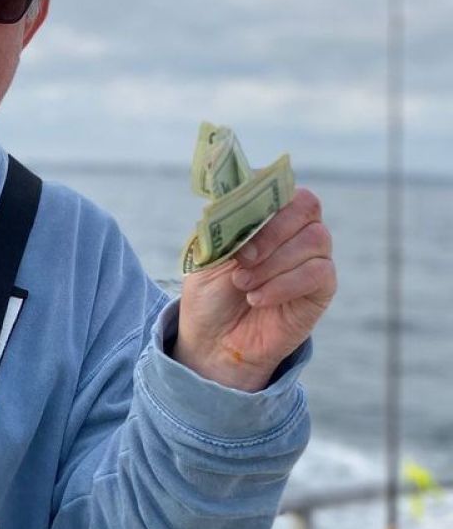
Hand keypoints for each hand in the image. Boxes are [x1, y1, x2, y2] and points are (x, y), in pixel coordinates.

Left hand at [173, 188, 335, 390]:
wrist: (214, 343)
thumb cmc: (209, 296)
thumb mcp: (207, 256)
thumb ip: (226, 226)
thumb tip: (237, 197)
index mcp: (264, 214)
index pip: (280, 185)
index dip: (263, 196)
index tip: (237, 220)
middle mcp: (293, 230)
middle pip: (306, 205)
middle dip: (271, 232)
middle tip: (242, 259)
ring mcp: (311, 257)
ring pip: (315, 239)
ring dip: (274, 263)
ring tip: (244, 285)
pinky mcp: (322, 287)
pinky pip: (319, 272)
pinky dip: (284, 284)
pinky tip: (258, 299)